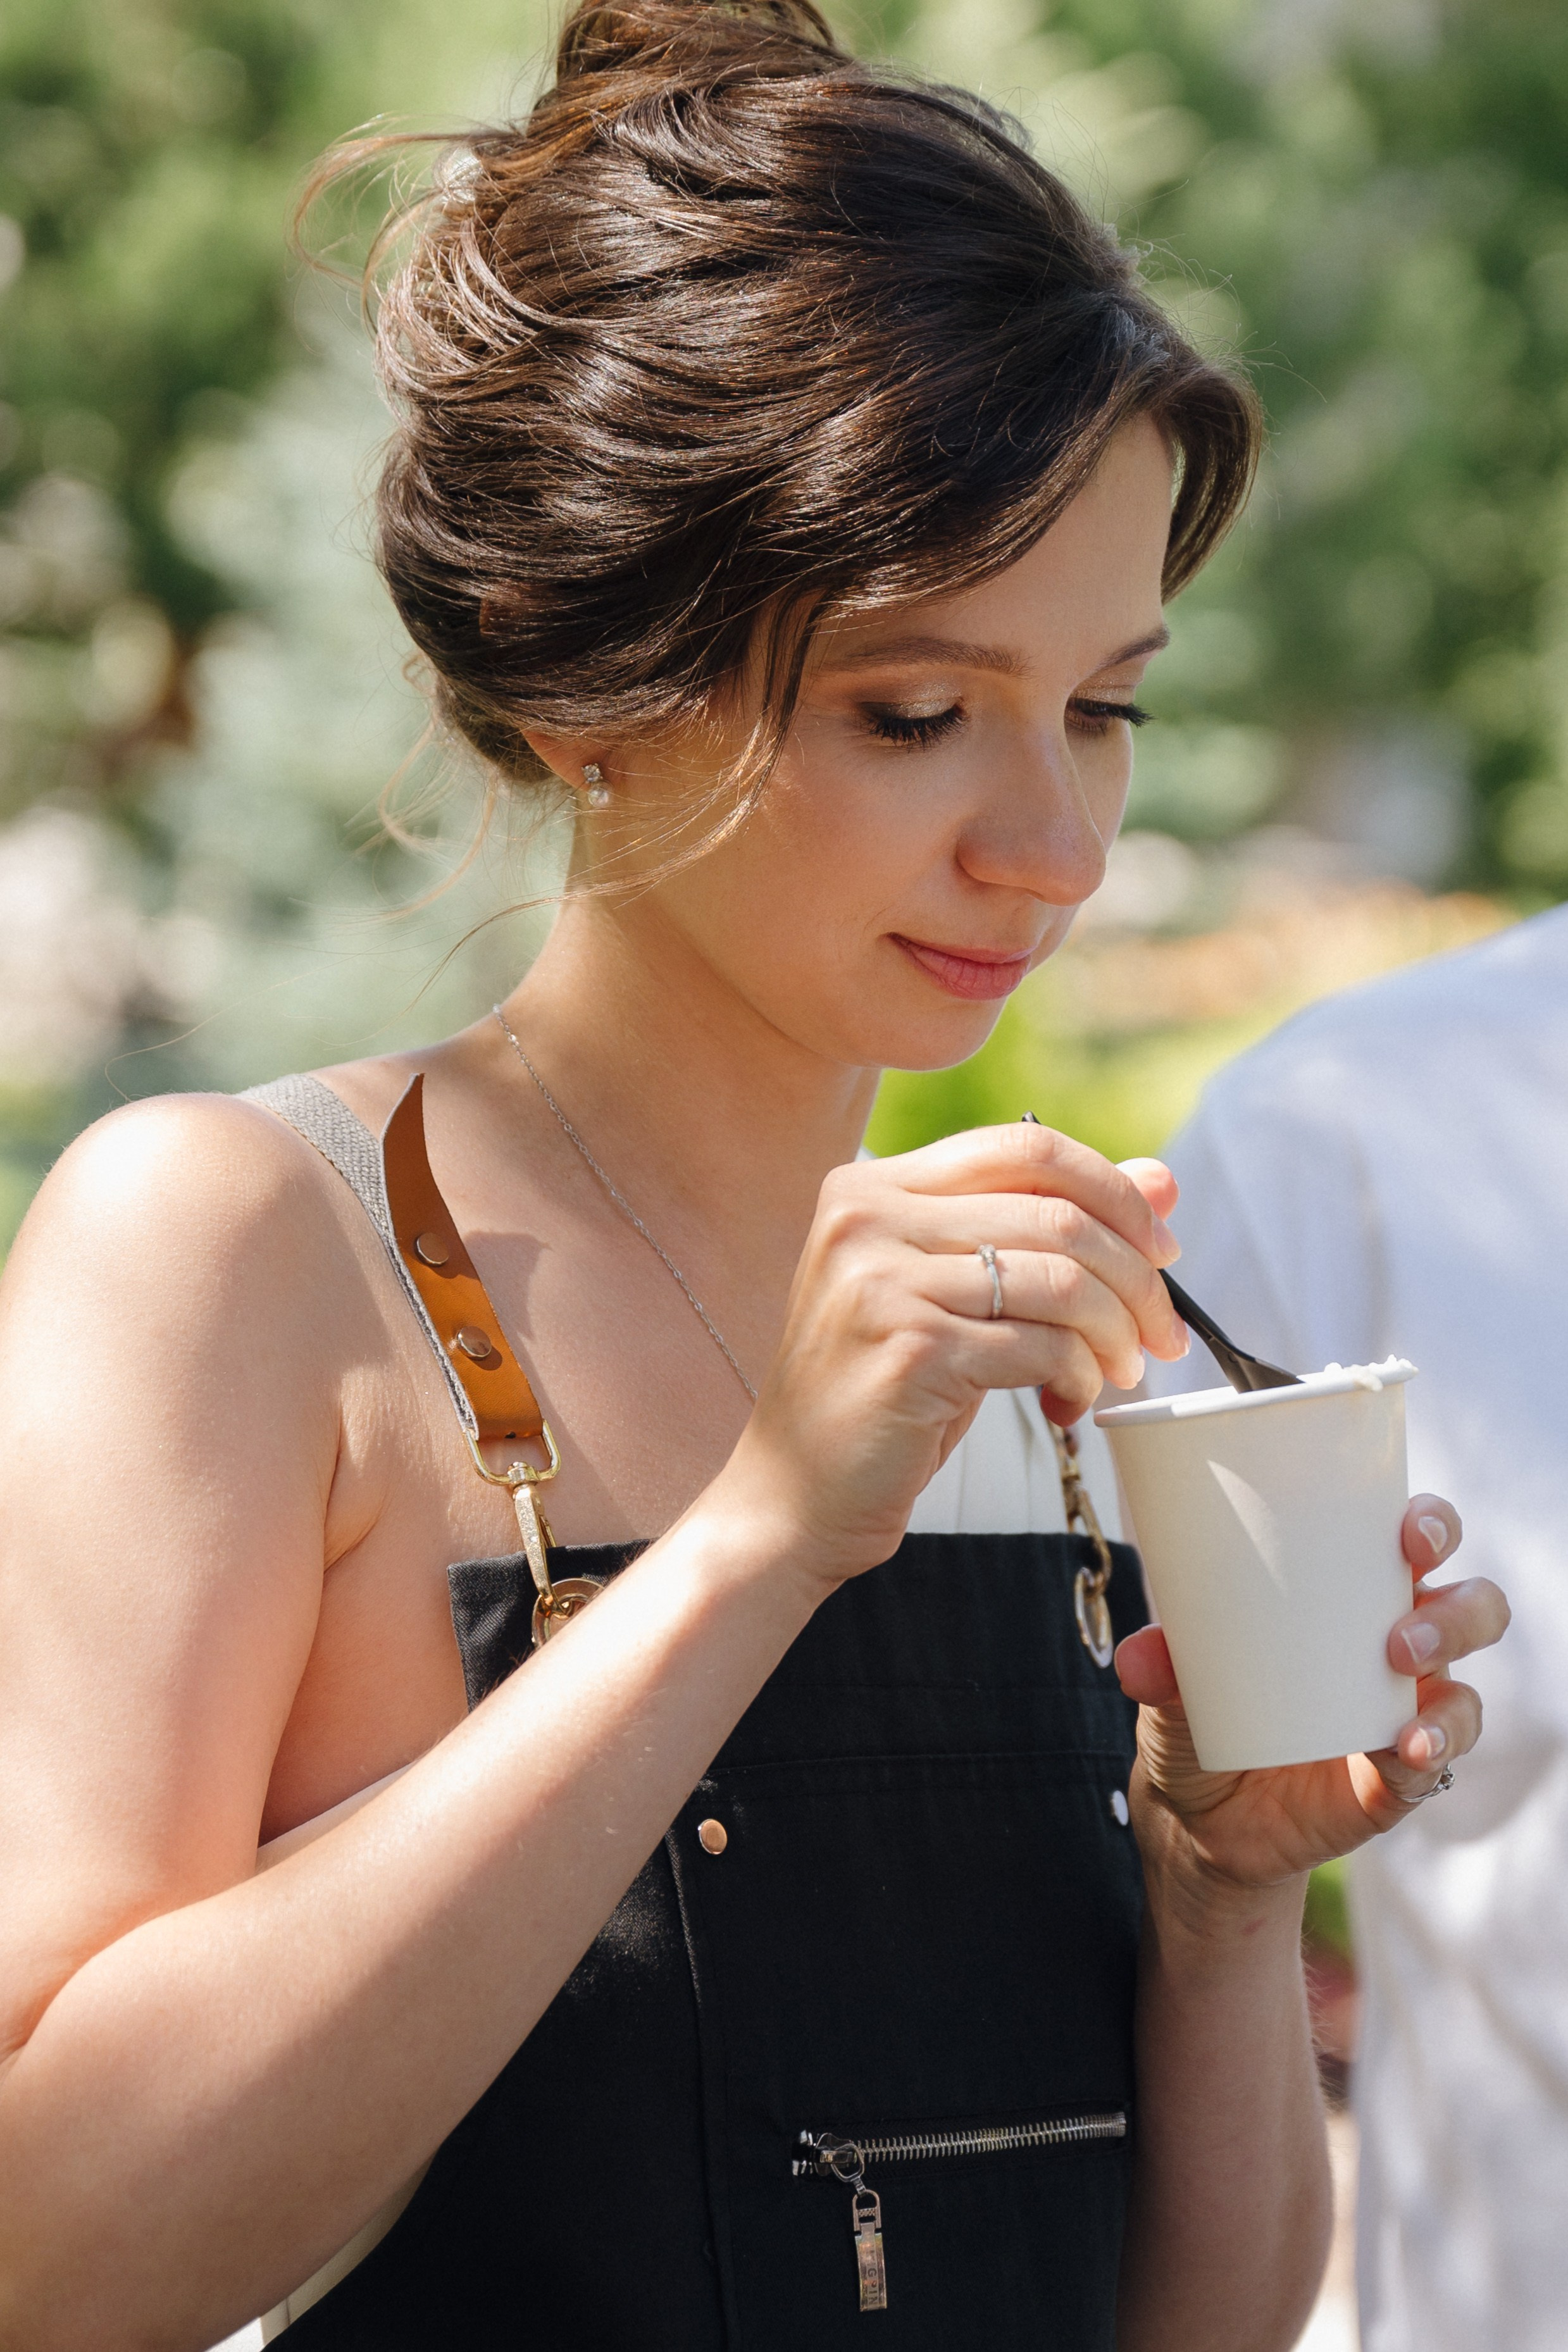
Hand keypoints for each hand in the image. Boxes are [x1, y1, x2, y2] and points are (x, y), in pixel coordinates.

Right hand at [718, 1121, 1188, 1584]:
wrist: (793, 1495)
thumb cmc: (882, 1394)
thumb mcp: (963, 1295)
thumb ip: (1044, 1229)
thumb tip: (1162, 1178)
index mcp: (872, 1185)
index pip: (1026, 1147)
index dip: (1114, 1191)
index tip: (1161, 1250)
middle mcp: (867, 1217)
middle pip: (1057, 1213)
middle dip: (1136, 1276)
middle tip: (1162, 1333)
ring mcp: (881, 1280)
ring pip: (1061, 1278)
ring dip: (1114, 1332)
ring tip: (1118, 1372)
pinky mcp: (909, 1348)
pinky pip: (1041, 1345)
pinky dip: (1079, 1375)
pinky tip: (1068, 1402)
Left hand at [1114, 1496, 1510, 1895]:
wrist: (1197, 1819)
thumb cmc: (1199, 1717)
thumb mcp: (1172, 1687)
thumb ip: (1161, 1665)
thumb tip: (1140, 1658)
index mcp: (1351, 1600)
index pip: (1415, 1545)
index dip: (1433, 1525)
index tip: (1412, 1527)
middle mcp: (1395, 1650)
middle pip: (1468, 1609)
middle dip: (1455, 1608)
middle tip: (1401, 1628)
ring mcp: (1404, 1716)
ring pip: (1464, 1688)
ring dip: (1445, 1679)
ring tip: (1400, 1671)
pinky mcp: (1398, 1780)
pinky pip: (1435, 1761)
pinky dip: (1429, 1748)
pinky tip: (1406, 1747)